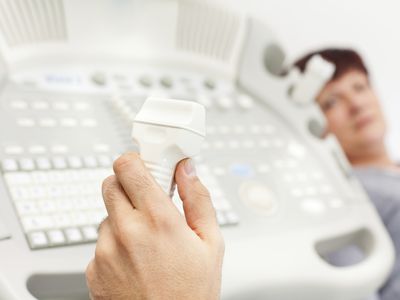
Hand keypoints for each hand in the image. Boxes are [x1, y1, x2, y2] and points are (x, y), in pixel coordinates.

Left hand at [86, 152, 223, 299]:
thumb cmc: (192, 293)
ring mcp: (106, 251)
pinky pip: (100, 242)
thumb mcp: (210, 243)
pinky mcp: (94, 269)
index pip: (130, 167)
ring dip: (123, 218)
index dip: (136, 159)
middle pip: (111, 183)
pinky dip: (115, 243)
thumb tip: (188, 170)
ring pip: (106, 214)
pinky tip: (134, 260)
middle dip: (128, 184)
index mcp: (158, 221)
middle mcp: (126, 232)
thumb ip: (198, 198)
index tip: (146, 164)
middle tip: (146, 199)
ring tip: (145, 241)